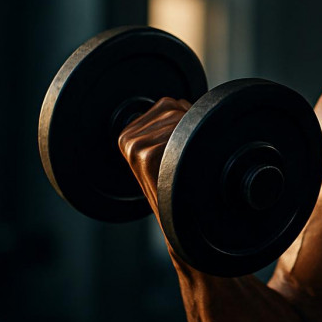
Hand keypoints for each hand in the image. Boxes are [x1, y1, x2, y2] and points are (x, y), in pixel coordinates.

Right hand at [117, 97, 190, 214]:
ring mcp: (135, 146)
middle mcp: (127, 138)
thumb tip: (181, 103)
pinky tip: (186, 165)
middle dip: (190, 128)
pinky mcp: (147, 154)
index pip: (169, 104)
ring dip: (194, 137)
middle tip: (186, 157)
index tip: (181, 146)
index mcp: (127, 134)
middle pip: (176, 109)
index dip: (185, 120)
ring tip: (186, 162)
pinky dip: (194, 146)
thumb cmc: (176, 184)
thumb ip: (165, 123)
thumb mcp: (164, 149)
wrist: (178, 219)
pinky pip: (184, 133)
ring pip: (182, 119)